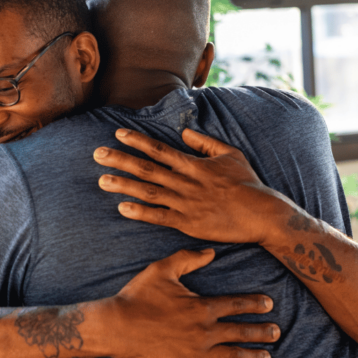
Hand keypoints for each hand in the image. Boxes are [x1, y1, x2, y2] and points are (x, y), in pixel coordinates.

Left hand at [93, 128, 285, 244]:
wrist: (261, 214)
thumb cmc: (247, 183)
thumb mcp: (230, 155)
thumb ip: (205, 143)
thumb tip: (184, 133)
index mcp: (194, 165)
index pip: (159, 150)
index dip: (137, 141)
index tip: (118, 133)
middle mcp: (186, 182)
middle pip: (147, 169)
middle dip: (120, 160)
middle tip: (97, 154)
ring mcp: (185, 203)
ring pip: (149, 192)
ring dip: (124, 185)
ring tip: (101, 180)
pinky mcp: (188, 223)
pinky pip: (160, 217)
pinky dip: (141, 212)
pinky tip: (122, 208)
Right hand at [105, 248, 279, 357]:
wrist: (116, 327)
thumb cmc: (138, 297)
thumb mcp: (162, 269)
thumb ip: (188, 258)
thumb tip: (211, 251)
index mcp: (202, 307)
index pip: (236, 305)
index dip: (255, 303)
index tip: (269, 304)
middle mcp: (205, 332)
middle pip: (241, 332)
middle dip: (261, 332)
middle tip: (276, 333)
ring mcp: (197, 355)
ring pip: (233, 357)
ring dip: (253, 357)